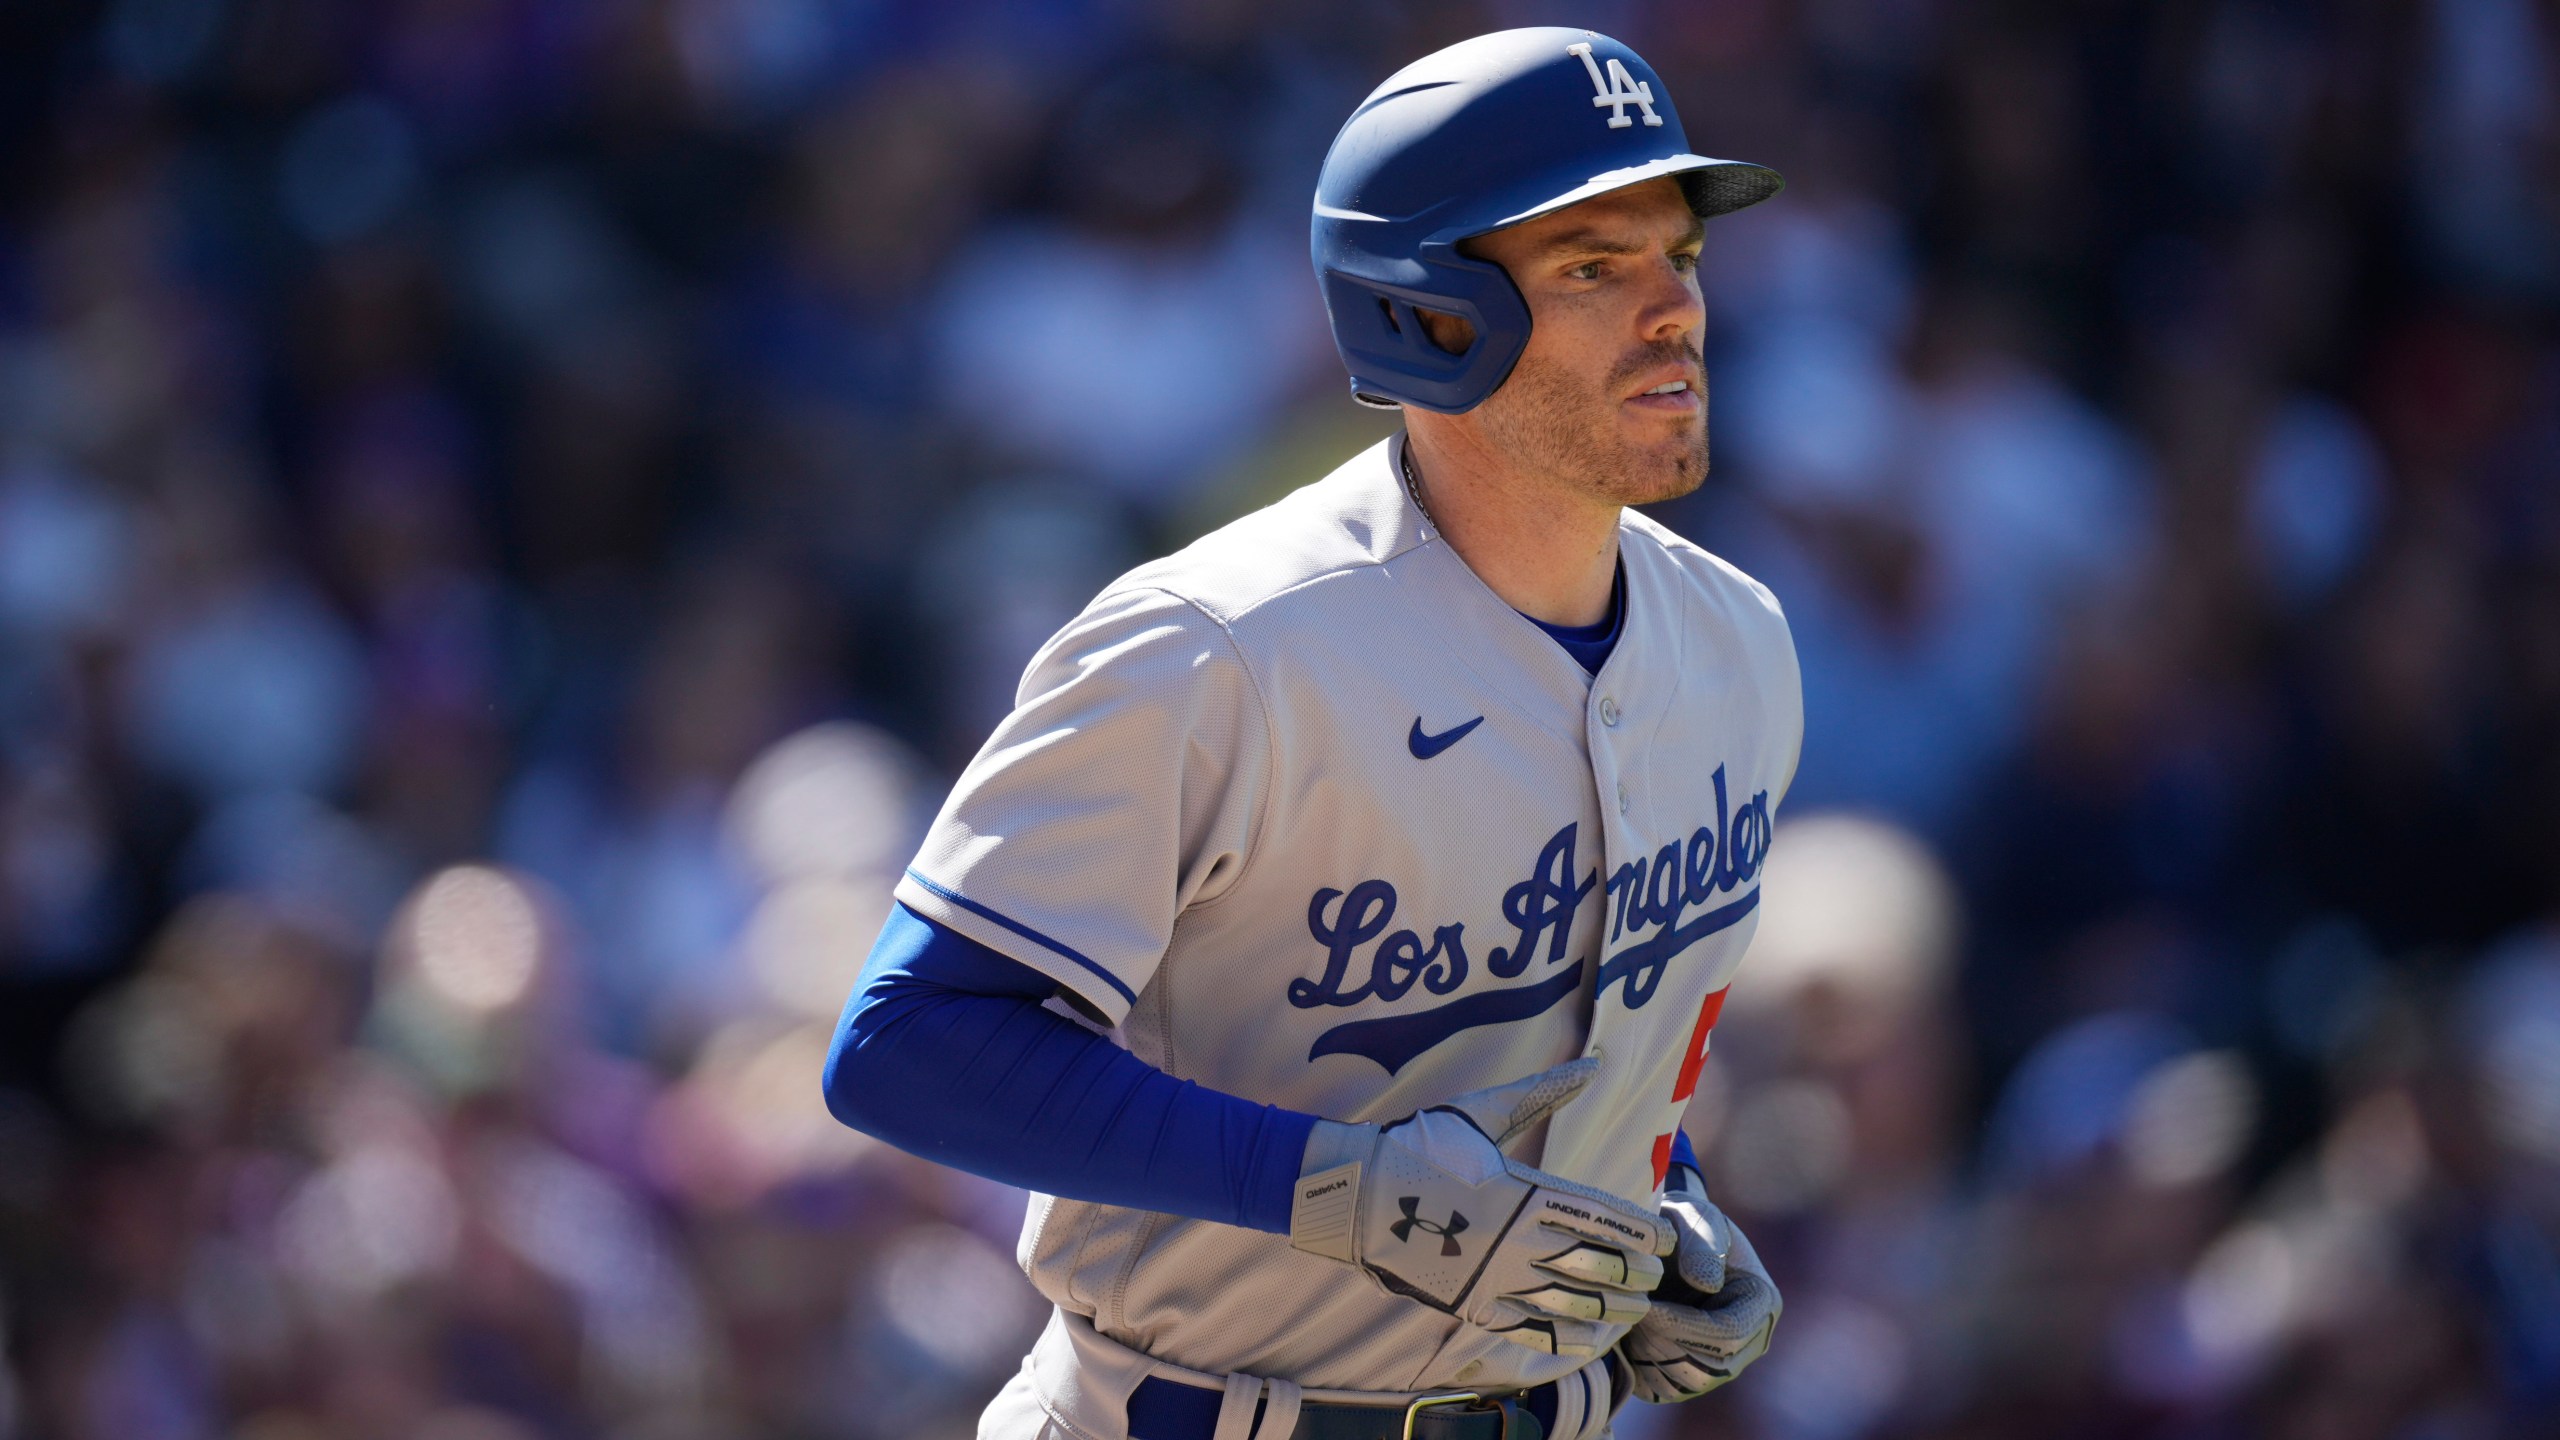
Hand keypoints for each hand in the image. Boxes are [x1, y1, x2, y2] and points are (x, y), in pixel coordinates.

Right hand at [1289, 1059, 1674, 1357]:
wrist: (1354, 1195)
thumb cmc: (1418, 1146)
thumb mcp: (1482, 1112)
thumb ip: (1543, 1091)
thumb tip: (1596, 1063)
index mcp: (1528, 1193)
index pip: (1605, 1219)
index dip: (1643, 1233)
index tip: (1664, 1239)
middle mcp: (1521, 1241)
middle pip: (1600, 1264)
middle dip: (1636, 1272)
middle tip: (1654, 1274)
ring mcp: (1498, 1279)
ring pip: (1575, 1303)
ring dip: (1613, 1307)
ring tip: (1634, 1307)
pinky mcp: (1474, 1306)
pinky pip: (1534, 1331)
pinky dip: (1569, 1337)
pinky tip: (1591, 1337)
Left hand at [1616, 1170, 1780, 1399]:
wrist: (1666, 1241)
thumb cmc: (1684, 1223)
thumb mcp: (1693, 1217)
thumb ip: (1701, 1243)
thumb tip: (1708, 1284)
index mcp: (1761, 1302)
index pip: (1727, 1334)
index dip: (1683, 1326)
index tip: (1645, 1307)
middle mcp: (1751, 1341)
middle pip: (1709, 1368)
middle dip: (1663, 1344)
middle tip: (1630, 1315)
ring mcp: (1723, 1362)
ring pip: (1686, 1384)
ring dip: (1649, 1357)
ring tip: (1628, 1320)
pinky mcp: (1693, 1374)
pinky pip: (1666, 1391)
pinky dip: (1641, 1369)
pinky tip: (1627, 1336)